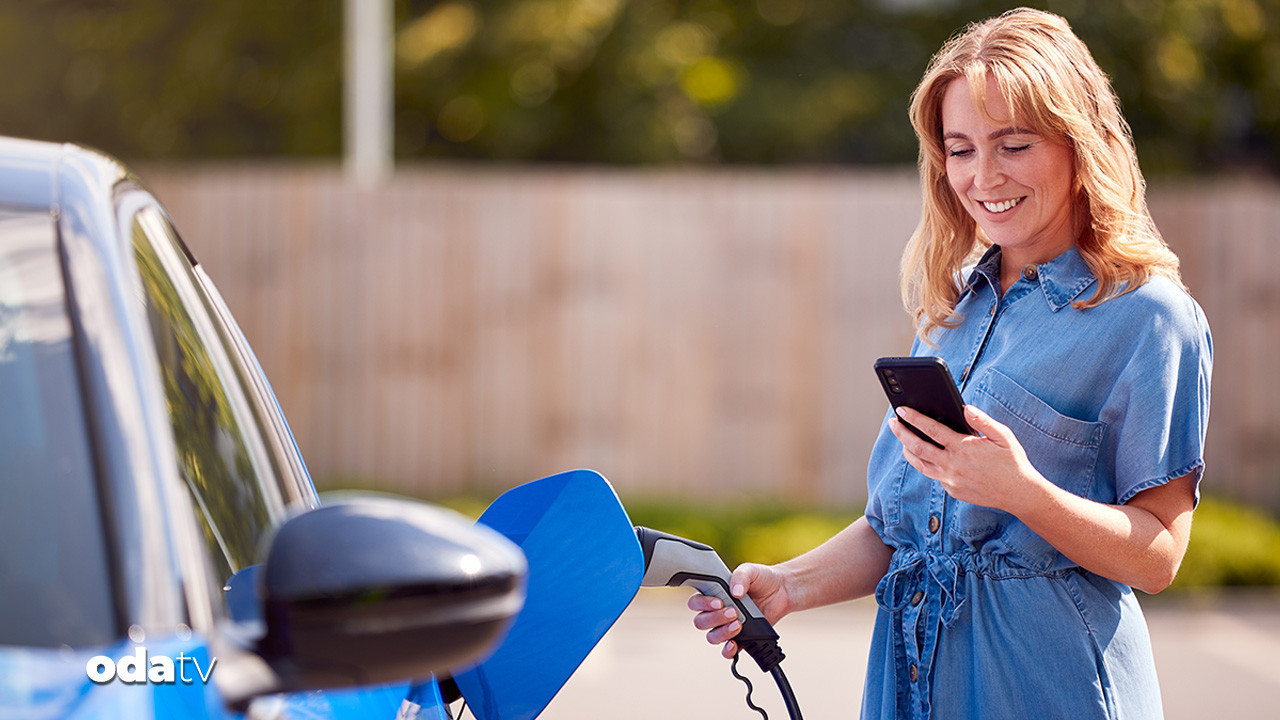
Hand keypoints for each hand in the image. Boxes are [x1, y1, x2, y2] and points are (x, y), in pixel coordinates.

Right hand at [688, 562, 789, 658]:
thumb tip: (735, 592)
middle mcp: (717, 612)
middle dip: (715, 618)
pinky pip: (727, 650)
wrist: (781, 591)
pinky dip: (728, 650)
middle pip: (701, 622)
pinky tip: (734, 643)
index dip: (702, 604)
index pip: (696, 602)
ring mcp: (727, 626)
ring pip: (712, 636)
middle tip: (733, 612)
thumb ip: (740, 576)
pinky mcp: (740, 638)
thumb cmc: (762, 579)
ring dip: (722, 632)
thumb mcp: (751, 571)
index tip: (718, 602)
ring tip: (739, 624)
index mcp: (714, 594)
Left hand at [889, 404, 1044, 514]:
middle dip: (902, 433)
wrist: (1019, 494)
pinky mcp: (952, 491)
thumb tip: (965, 408)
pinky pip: (935, 475)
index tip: (901, 410)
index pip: (931, 430)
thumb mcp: (1003, 436)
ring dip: (908, 450)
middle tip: (893, 423)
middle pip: (917, 447)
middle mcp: (953, 465)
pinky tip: (926, 455)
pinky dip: (928, 464)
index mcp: (964, 448)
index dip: (914, 418)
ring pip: (920, 464)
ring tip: (903, 440)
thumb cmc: (1012, 462)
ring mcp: (951, 480)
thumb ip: (983, 421)